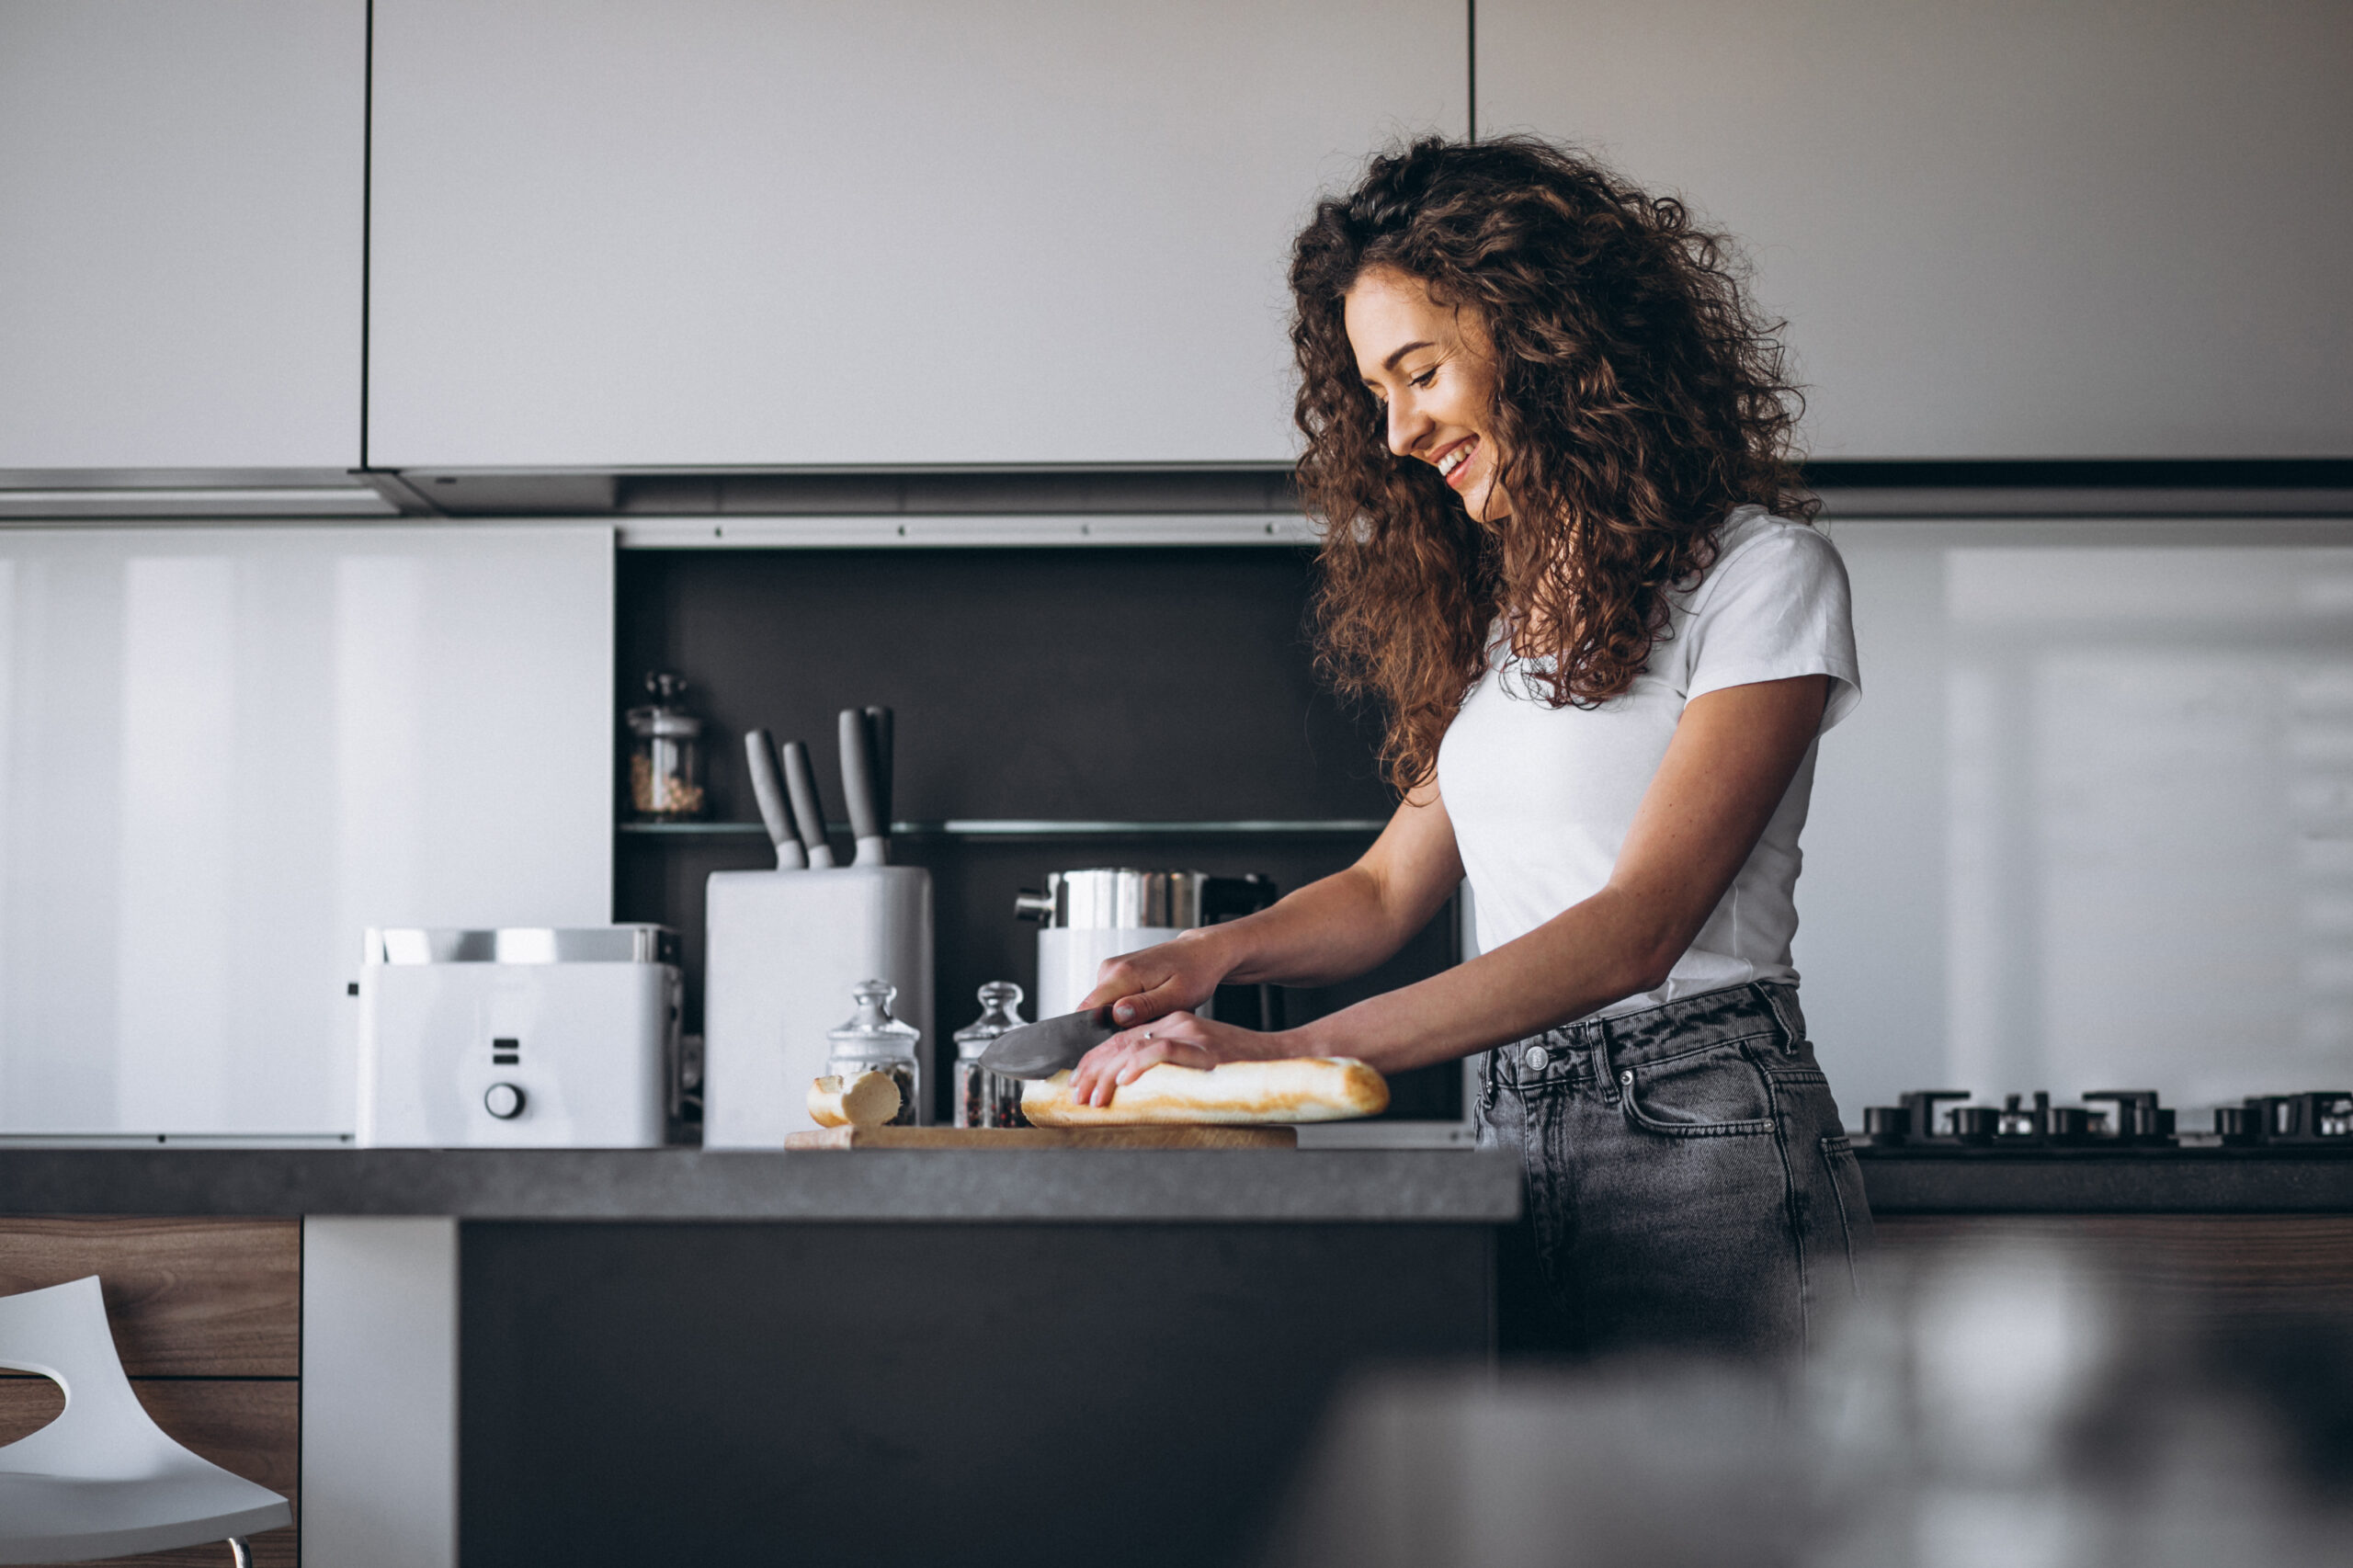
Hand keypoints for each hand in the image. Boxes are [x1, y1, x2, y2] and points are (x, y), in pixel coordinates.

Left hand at [1064, 1010, 1295, 1107]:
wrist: (1280, 1058)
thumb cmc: (1239, 1068)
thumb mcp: (1194, 1063)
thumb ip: (1166, 1068)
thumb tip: (1129, 1090)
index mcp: (1171, 1025)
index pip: (1120, 1039)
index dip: (1094, 1061)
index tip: (1077, 1081)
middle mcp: (1177, 1023)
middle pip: (1120, 1042)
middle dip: (1093, 1070)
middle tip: (1077, 1094)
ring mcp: (1191, 1033)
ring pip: (1134, 1046)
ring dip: (1108, 1074)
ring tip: (1094, 1095)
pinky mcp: (1204, 1047)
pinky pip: (1164, 1051)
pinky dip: (1141, 1065)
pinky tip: (1126, 1081)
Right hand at [1076, 929, 1231, 1030]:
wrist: (1202, 952)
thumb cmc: (1195, 973)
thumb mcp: (1177, 996)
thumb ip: (1145, 1006)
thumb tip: (1117, 1015)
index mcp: (1122, 974)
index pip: (1087, 1011)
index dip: (1094, 1034)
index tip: (1116, 1045)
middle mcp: (1110, 969)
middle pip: (1094, 1014)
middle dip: (1115, 1030)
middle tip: (1149, 1030)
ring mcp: (1112, 971)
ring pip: (1104, 1010)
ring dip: (1124, 1022)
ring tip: (1154, 1018)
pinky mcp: (1116, 975)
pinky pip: (1112, 1002)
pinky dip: (1129, 1012)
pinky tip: (1151, 1010)